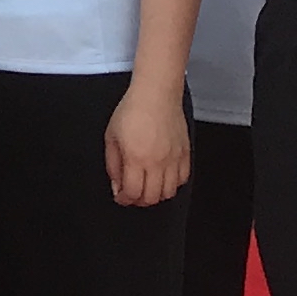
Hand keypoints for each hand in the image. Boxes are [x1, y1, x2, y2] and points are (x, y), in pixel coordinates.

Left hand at [105, 81, 191, 208]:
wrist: (156, 94)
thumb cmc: (132, 111)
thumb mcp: (111, 137)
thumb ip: (113, 165)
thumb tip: (117, 186)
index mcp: (136, 158)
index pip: (132, 193)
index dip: (124, 199)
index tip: (120, 196)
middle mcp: (157, 162)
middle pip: (152, 197)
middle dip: (139, 201)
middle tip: (132, 195)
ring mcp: (174, 159)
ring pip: (169, 192)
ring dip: (156, 195)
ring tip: (147, 187)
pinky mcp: (185, 154)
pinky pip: (183, 179)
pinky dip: (173, 185)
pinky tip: (163, 178)